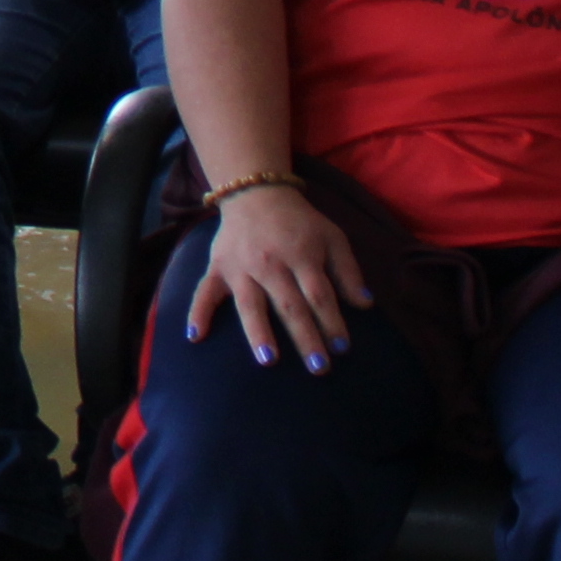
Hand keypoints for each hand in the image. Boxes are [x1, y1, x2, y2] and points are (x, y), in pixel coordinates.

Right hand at [188, 180, 373, 370]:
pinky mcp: (218, 267)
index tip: (342, 348)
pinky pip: (205, 291)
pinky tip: (195, 336)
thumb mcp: (332, 237)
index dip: (331, 321)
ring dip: (259, 332)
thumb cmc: (299, 222)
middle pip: (290, 305)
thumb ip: (348, 270)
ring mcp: (241, 267)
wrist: (256, 193)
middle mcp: (270, 263)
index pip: (318, 294)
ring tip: (269, 360)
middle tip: (319, 367)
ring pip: (250, 304)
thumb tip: (365, 304)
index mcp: (301, 255)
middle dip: (305, 337)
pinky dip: (198, 312)